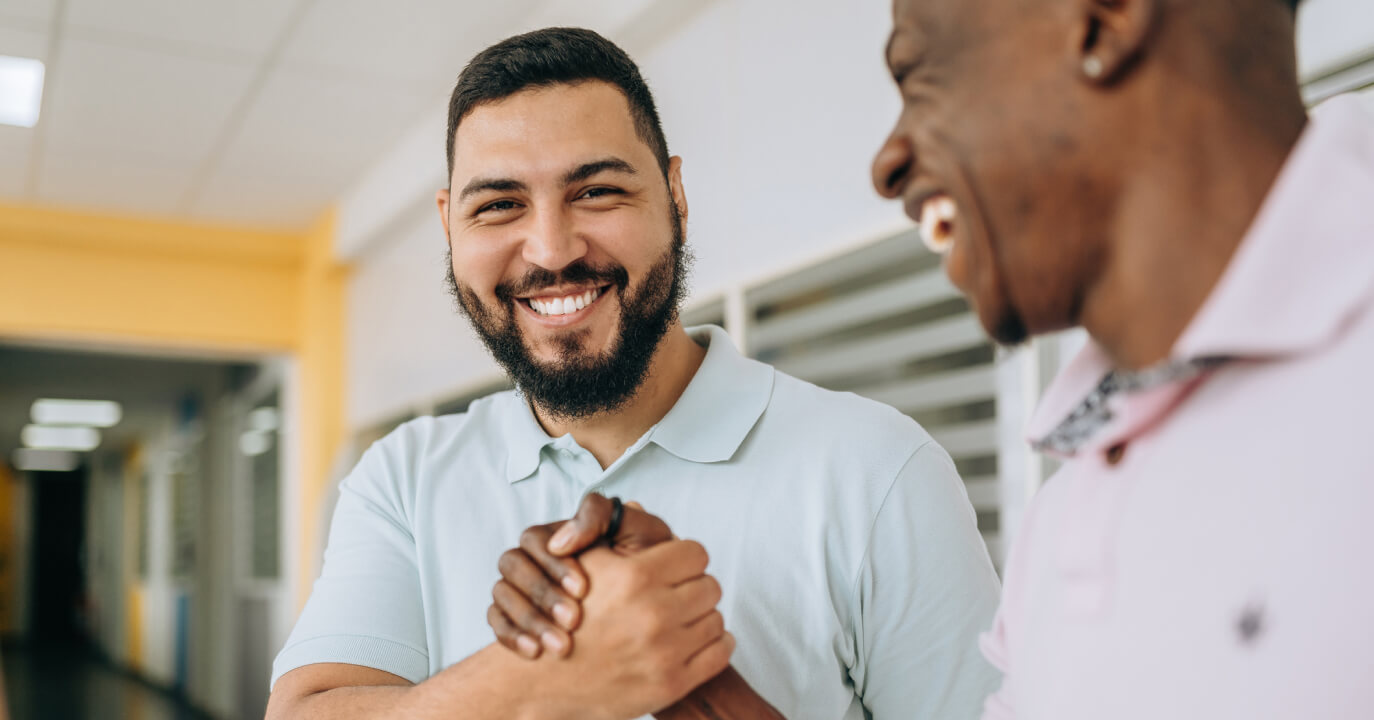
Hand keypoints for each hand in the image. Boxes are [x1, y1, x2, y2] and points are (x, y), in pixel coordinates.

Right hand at [488, 496, 672, 657]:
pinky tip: (535, 652)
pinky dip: (512, 636)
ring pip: (502, 593)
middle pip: (513, 564)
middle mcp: (534, 558)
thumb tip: (561, 540)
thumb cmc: (650, 564)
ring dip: (529, 618)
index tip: (583, 589)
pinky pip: (496, 621)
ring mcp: (520, 587)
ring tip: (559, 645)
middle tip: (573, 620)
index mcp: (559, 535)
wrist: (656, 607)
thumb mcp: (639, 531)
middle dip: (542, 593)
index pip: (537, 540)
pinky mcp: (512, 615)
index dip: (555, 564)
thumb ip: (602, 516)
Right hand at [544, 541, 733, 718]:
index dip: (683, 558)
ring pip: (716, 619)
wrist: (545, 682)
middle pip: (710, 586)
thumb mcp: (583, 564)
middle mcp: (654, 614)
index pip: (695, 553)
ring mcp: (665, 653)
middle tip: (678, 594)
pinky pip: (720, 652)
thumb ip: (611, 533)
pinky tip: (693, 641)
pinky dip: (713, 645)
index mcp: (635, 578)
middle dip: (694, 587)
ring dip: (701, 617)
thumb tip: (635, 505)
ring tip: (680, 619)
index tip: (674, 566)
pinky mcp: (672, 684)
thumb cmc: (564, 617)